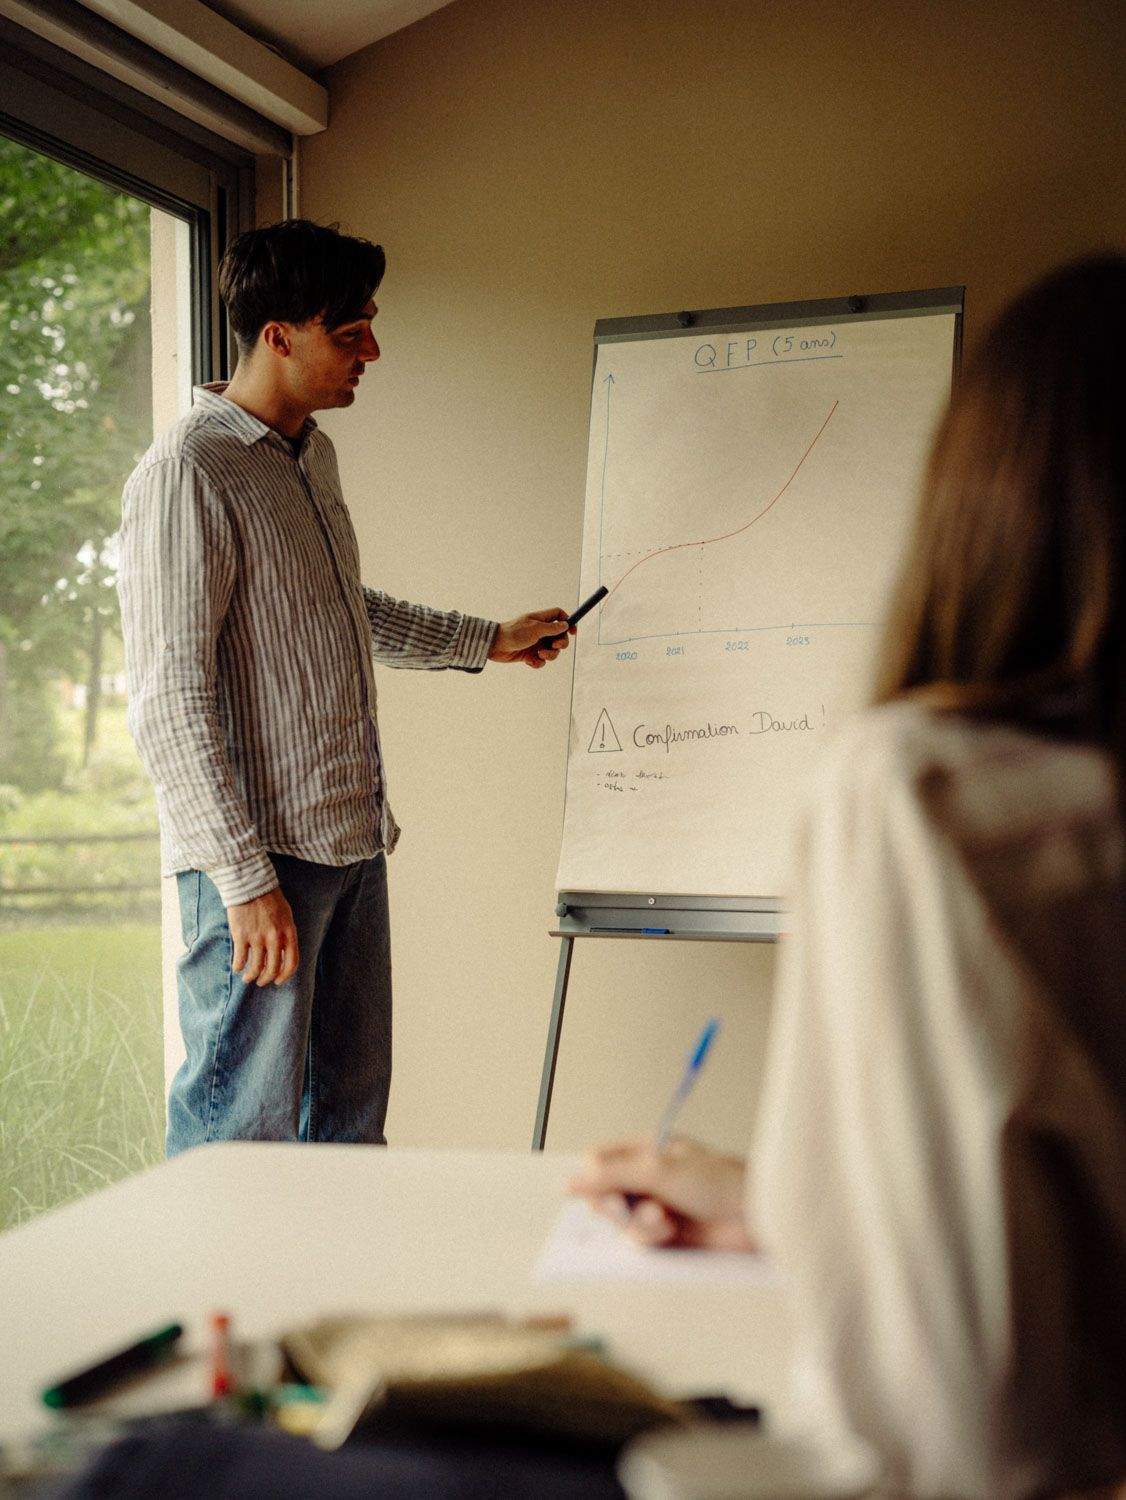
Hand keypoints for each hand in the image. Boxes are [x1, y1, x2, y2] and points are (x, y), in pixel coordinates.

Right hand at [227, 887, 299, 987]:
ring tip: (247, 977)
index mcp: (289, 933)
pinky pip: (240, 959)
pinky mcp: (241, 935)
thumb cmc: (270, 899)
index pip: (292, 963)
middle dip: (266, 979)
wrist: (251, 885)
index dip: (285, 976)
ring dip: (251, 976)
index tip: (278, 980)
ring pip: (256, 967)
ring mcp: (258, 937)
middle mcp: (275, 938)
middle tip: (260, 981)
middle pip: (273, 969)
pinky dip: (238, 966)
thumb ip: (286, 935)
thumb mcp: (286, 916)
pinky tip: (237, 967)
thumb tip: (283, 954)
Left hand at [488, 608, 574, 667]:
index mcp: (541, 620)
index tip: (573, 632)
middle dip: (560, 643)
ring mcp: (535, 643)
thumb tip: (565, 625)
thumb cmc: (513, 633)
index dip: (568, 622)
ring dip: (549, 655)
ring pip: (552, 651)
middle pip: (560, 636)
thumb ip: (552, 628)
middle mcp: (540, 631)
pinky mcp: (529, 655)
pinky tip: (529, 661)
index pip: (559, 615)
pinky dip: (537, 662)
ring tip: (539, 654)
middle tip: (555, 646)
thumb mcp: (535, 629)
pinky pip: (541, 661)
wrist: (495, 646)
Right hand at [567, 1136, 754, 1250]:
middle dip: (614, 1204)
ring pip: (620, 1220)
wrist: (753, 1218)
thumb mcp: (658, 1171)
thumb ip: (610, 1176)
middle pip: (603, 1193)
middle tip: (624, 1208)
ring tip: (663, 1220)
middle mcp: (647, 1177)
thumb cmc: (716, 1182)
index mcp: (645, 1148)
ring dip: (637, 1222)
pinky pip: (638, 1240)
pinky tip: (671, 1231)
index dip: (593, 1178)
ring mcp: (655, 1205)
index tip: (601, 1191)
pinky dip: (650, 1237)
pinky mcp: (665, 1234)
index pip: (598, 1161)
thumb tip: (569, 1182)